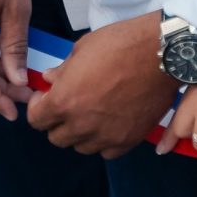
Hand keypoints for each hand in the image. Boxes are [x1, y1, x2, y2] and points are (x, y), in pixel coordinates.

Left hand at [27, 12, 178, 157]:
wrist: (161, 54)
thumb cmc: (119, 44)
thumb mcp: (82, 49)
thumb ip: (62, 70)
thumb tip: (49, 79)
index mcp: (64, 101)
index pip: (36, 120)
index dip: (38, 107)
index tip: (46, 98)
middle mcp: (82, 124)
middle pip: (56, 138)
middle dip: (57, 122)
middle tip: (68, 106)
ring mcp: (106, 136)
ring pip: (81, 147)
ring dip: (80, 134)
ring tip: (91, 115)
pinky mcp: (129, 140)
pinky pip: (107, 152)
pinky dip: (104, 142)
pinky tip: (109, 124)